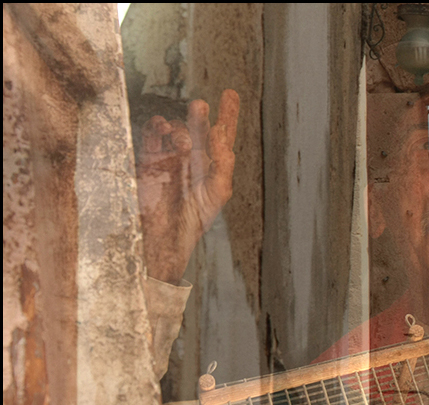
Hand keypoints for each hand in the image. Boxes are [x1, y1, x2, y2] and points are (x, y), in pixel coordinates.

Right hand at [137, 89, 238, 282]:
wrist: (161, 238)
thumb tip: (222, 136)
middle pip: (198, 129)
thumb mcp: (217, 192)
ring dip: (180, 131)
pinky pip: (152, 137)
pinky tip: (162, 129)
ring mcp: (170, 159)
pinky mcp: (149, 161)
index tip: (230, 94)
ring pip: (175, 131)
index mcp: (212, 168)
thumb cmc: (193, 221)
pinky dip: (156, 128)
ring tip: (180, 142)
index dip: (228, 115)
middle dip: (200, 116)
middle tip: (200, 106)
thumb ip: (223, 164)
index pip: (222, 137)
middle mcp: (192, 161)